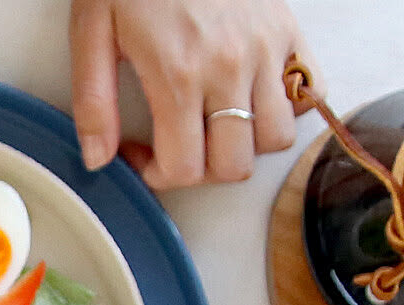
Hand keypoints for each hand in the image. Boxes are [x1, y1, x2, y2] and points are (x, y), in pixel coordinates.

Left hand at [70, 0, 318, 190]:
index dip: (159, 176)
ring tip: (216, 124)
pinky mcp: (287, 30)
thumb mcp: (93, 30)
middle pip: (233, 166)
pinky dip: (287, 110)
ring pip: (274, 140)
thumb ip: (93, 103)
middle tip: (179, 144)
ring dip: (245, 145)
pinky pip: (310, 95)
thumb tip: (100, 160)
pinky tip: (253, 100)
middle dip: (201, 169)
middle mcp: (228, 67)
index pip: (184, 169)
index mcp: (178, 73)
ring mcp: (265, 49)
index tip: (144, 155)